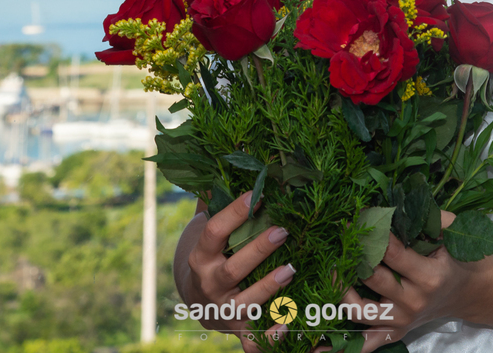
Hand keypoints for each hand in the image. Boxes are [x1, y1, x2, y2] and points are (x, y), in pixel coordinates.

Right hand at [179, 192, 295, 352]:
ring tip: (292, 268)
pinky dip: (269, 337)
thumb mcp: (212, 233)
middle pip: (232, 270)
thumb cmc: (214, 255)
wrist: (200, 301)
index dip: (234, 212)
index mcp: (202, 256)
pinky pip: (253, 340)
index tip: (257, 194)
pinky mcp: (239, 330)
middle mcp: (210, 285)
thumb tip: (236, 159)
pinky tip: (288, 326)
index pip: (214, 232)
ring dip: (269, 288)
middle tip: (282, 230)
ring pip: (246, 303)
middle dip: (257, 250)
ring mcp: (225, 310)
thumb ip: (221, 203)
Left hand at [339, 211, 478, 352]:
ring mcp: (401, 321)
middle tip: (340, 238)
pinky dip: (341, 348)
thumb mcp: (452, 237)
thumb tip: (407, 202)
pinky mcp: (393, 333)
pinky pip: (365, 344)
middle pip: (372, 278)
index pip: (391, 252)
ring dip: (340, 291)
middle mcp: (413, 302)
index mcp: (429, 277)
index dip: (371, 232)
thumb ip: (435, 218)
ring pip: (359, 310)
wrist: (468, 294)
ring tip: (330, 271)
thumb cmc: (456, 260)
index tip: (356, 216)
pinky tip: (316, 349)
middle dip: (353, 255)